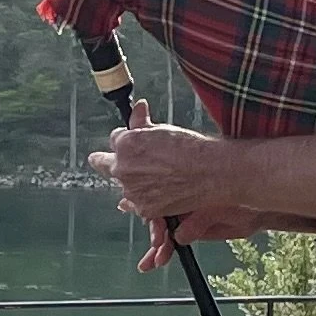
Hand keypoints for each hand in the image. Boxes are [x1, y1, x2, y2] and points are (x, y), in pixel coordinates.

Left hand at [86, 97, 226, 221]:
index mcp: (125, 144)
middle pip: (104, 164)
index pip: (114, 139)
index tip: (130, 142)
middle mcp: (122, 168)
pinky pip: (135, 203)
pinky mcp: (143, 208)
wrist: (210, 172)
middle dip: (108, 161)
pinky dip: (143, 198)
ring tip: (155, 178)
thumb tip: (138, 107)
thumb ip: (142, 121)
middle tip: (108, 162)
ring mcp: (132, 191)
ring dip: (132, 181)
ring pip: (123, 185)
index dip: (124, 139)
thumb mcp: (162, 128)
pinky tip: (157, 191)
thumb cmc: (191, 148)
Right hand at [135, 205, 270, 267]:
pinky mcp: (188, 229)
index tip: (159, 235)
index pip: (162, 199)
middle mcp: (182, 200)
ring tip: (151, 263)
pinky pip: (171, 239)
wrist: (258, 214)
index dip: (157, 217)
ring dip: (156, 247)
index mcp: (188, 187)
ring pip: (163, 230)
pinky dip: (161, 251)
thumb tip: (180, 235)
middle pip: (158, 214)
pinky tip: (151, 261)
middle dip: (156, 234)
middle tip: (159, 249)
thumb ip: (200, 220)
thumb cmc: (246, 203)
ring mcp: (183, 214)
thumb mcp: (223, 211)